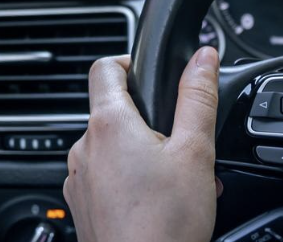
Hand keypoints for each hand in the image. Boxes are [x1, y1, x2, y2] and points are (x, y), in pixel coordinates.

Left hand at [63, 47, 223, 241]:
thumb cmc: (166, 225)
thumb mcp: (196, 152)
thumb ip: (198, 97)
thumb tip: (203, 57)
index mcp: (109, 124)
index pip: (105, 68)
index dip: (128, 61)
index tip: (149, 72)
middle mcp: (84, 149)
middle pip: (114, 113)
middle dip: (150, 123)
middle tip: (184, 146)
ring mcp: (80, 181)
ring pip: (112, 150)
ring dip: (143, 156)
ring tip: (179, 182)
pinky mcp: (82, 208)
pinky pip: (105, 181)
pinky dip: (131, 182)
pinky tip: (161, 203)